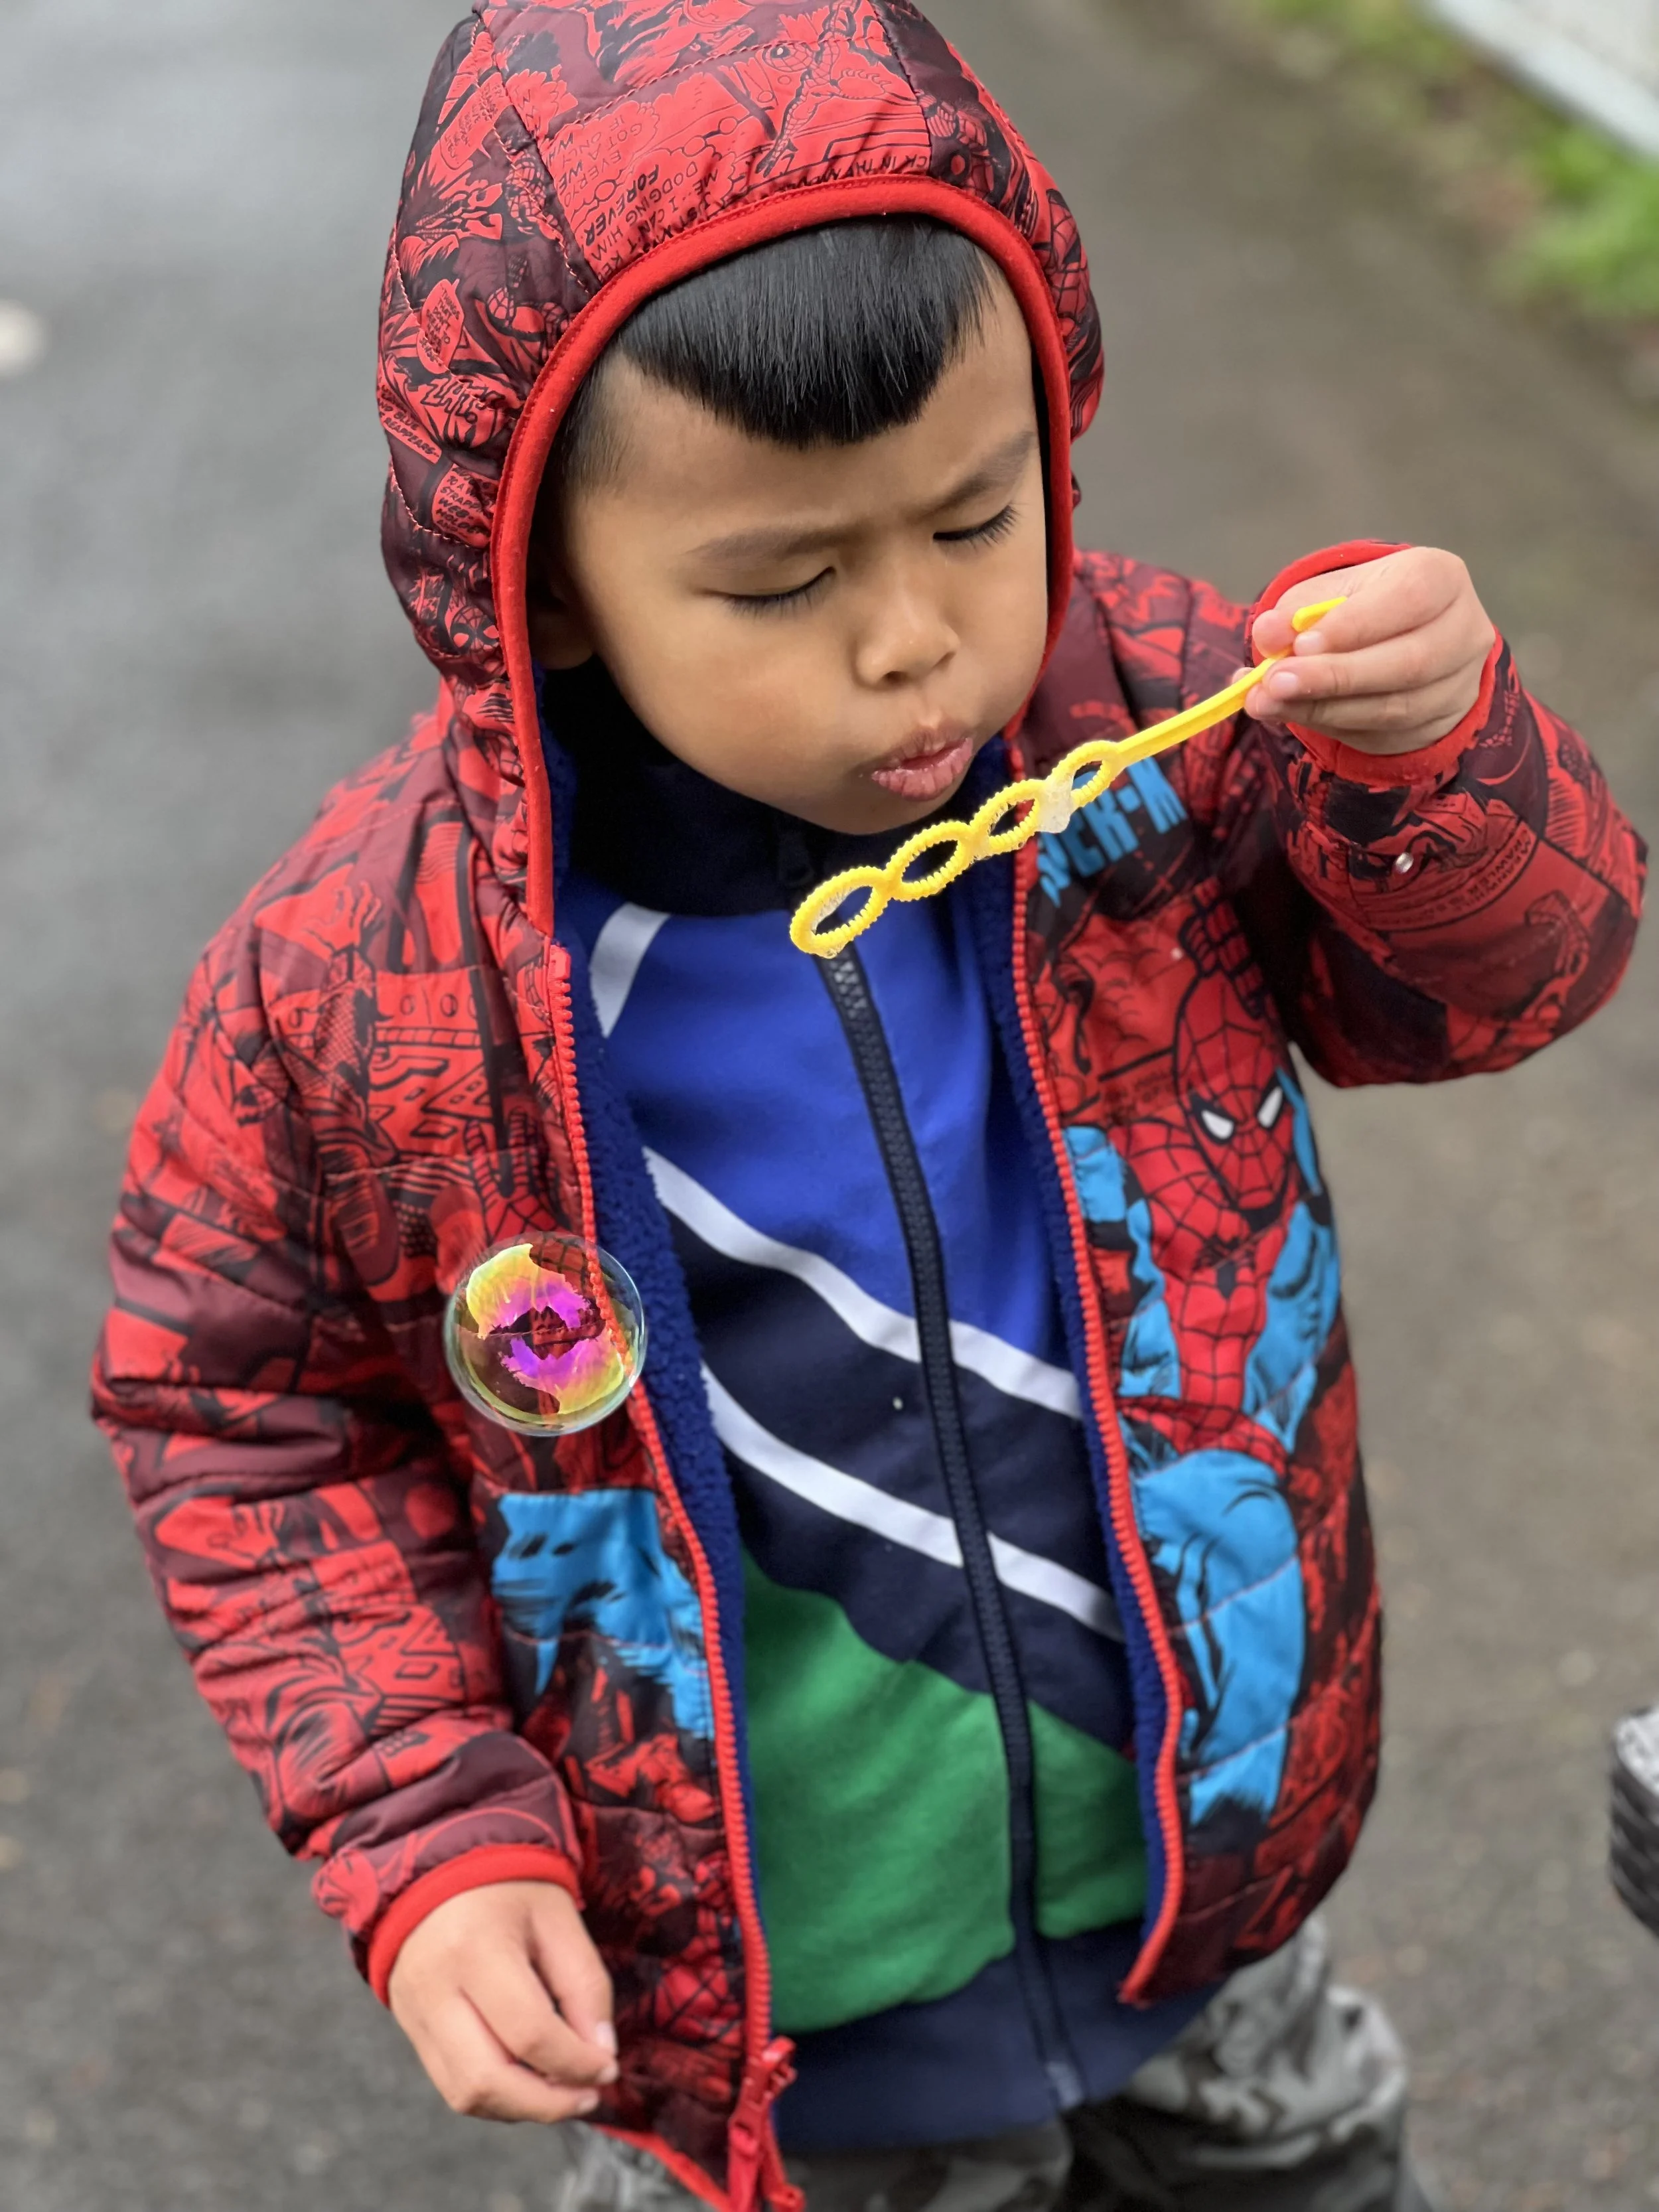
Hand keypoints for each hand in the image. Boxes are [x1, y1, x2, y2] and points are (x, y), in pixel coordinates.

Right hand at [388, 1880, 617, 2123]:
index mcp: (475, 1949)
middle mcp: (436, 1990)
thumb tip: (600, 2055)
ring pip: (464, 2094)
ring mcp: (415, 2015)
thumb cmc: (507, 1887)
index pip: (529, 2033)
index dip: (576, 2062)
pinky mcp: (411, 2030)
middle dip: (546, 2104)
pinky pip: (451, 2085)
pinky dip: (496, 2097)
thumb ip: (585, 1985)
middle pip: (486, 2080)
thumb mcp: (558, 1918)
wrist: (436, 1870)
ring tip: (562, 2093)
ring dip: (521, 2108)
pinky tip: (528, 2082)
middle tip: (588, 2095)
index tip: (608, 2067)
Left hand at [1244, 547, 1495, 754]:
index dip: (1355, 625)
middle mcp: (1463, 630)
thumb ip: (1299, 609)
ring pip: (1394, 707)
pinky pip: (1383, 733)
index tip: (1301, 644)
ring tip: (1268, 701)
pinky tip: (1292, 713)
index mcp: (1441, 578)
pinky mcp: (1440, 723)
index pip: (1409, 598)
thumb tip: (1268, 633)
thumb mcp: (1331, 592)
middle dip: (1334, 676)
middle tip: (1274, 683)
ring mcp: (1458, 683)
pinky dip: (1330, 725)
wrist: (1397, 640)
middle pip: (1408, 662)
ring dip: (1324, 708)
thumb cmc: (1361, 606)